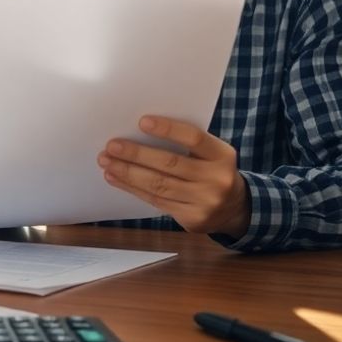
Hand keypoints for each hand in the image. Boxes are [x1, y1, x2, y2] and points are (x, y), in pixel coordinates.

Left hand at [97, 116, 249, 238]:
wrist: (234, 209)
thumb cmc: (212, 171)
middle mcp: (216, 179)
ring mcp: (204, 202)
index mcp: (222, 155)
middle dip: (137, 154)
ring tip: (107, 162)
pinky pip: (156, 201)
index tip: (141, 122)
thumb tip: (138, 132)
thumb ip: (185, 144)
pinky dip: (133, 188)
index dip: (168, 129)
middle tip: (112, 146)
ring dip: (128, 173)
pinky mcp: (192, 219)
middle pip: (170, 164)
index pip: (194, 138)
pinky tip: (116, 178)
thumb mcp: (211, 154)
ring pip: (159, 185)